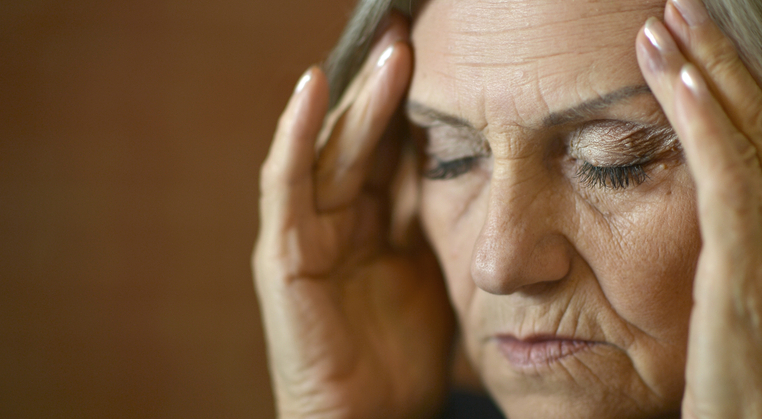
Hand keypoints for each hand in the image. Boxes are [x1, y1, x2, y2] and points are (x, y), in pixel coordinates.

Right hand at [253, 15, 453, 418]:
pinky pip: (286, 185)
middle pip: (363, 137)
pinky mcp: (284, 255)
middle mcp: (337, 218)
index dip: (414, 100)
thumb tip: (478, 163)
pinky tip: (314, 87)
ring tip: (388, 47)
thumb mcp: (435, 268)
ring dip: (356, 96)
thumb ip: (439, 217)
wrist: (371, 418)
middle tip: (412, 30)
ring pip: (331, 148)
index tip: (444, 52)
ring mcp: (306, 232)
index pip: (393, 146)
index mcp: (375, 220)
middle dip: (388, 84)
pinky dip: (295, 134)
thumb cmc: (403, 352)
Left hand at [636, 0, 761, 416]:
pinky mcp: (755, 266)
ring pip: (754, 135)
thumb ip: (757, 256)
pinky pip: (728, 174)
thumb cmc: (755, 387)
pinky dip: (703, 119)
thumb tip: (727, 215)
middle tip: (685, 8)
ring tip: (666, 22)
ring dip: (706, 70)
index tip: (711, 49)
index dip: (752, 89)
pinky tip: (674, 78)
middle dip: (729, 59)